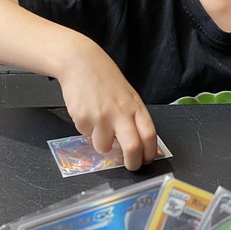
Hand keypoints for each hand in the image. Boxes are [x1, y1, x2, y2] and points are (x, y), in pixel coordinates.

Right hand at [57, 42, 157, 170]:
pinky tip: (87, 113)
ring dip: (102, 143)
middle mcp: (120, 113)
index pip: (149, 135)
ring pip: (104, 147)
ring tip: (99, 125)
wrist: (80, 63)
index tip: (146, 159)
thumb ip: (134, 118)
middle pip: (132, 148)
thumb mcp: (127, 95)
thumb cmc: (105, 79)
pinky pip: (86, 136)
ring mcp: (101, 117)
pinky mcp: (83, 119)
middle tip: (130, 166)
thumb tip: (139, 144)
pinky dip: (87, 131)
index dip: (150, 152)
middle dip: (132, 163)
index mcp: (135, 106)